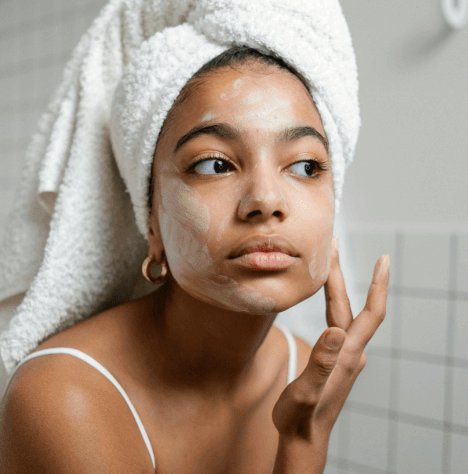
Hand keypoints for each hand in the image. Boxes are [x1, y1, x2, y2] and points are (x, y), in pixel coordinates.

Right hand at [271, 237, 388, 472]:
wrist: (303, 438)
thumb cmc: (300, 418)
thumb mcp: (306, 391)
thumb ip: (320, 363)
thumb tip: (333, 331)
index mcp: (347, 354)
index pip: (370, 312)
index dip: (378, 284)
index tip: (384, 258)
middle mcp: (350, 352)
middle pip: (351, 306)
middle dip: (342, 275)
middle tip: (333, 246)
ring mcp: (343, 357)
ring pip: (343, 314)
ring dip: (336, 289)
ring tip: (325, 265)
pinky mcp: (334, 361)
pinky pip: (337, 324)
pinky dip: (330, 305)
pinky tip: (323, 300)